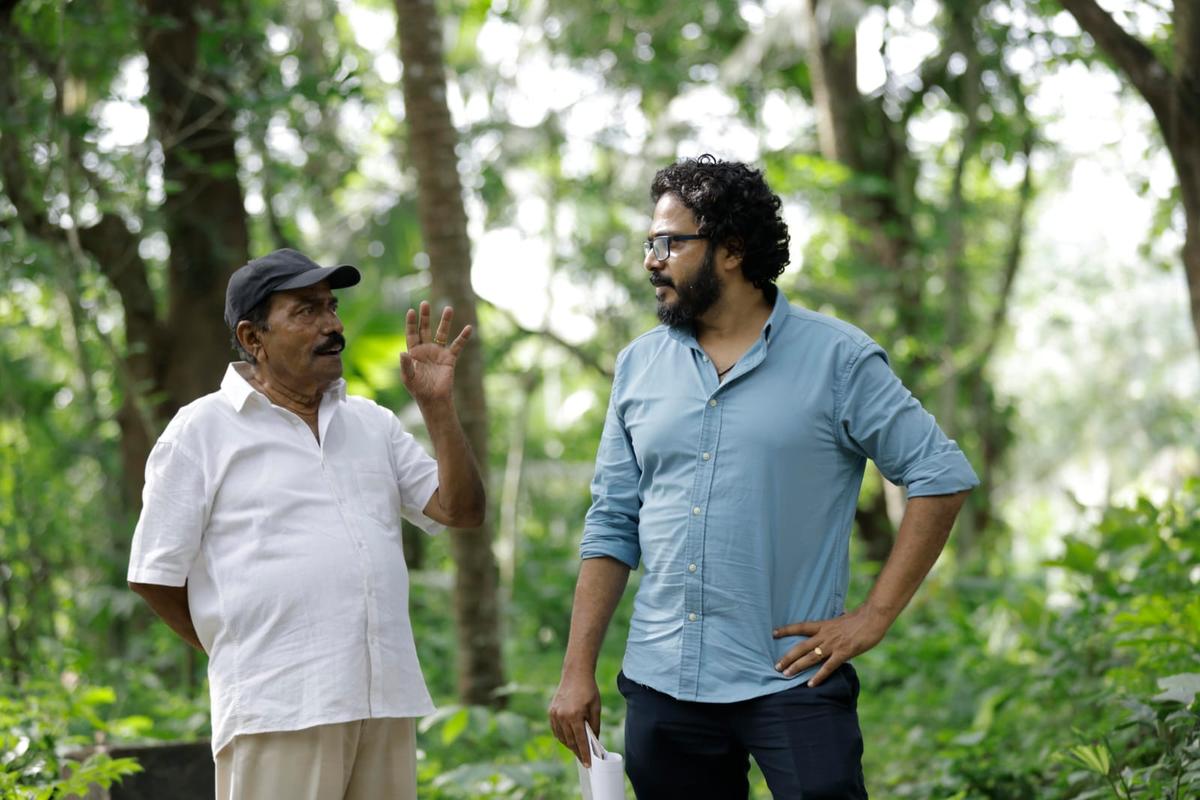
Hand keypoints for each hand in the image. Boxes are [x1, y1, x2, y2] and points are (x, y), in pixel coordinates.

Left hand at [401, 302, 471, 404]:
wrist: (434, 400)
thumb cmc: (418, 390)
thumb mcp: (408, 378)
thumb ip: (405, 365)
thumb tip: (401, 353)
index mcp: (414, 352)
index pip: (412, 334)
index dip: (411, 323)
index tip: (411, 311)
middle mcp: (426, 349)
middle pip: (425, 329)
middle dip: (425, 316)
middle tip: (425, 303)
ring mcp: (438, 353)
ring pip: (442, 333)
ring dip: (445, 321)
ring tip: (449, 308)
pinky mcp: (450, 358)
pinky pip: (457, 345)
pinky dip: (463, 337)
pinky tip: (468, 328)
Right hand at [548, 671, 601, 766]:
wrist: (575, 674)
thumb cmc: (588, 690)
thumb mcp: (596, 708)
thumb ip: (595, 726)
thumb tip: (594, 742)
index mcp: (575, 715)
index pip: (580, 740)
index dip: (584, 754)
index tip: (588, 764)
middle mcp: (562, 716)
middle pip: (570, 741)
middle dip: (577, 751)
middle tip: (584, 759)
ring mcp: (554, 714)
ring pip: (561, 737)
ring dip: (569, 745)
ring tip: (577, 749)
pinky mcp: (551, 711)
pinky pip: (556, 730)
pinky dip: (562, 736)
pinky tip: (569, 739)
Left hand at [773, 604, 890, 685]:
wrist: (872, 618)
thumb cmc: (860, 618)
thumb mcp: (842, 618)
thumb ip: (836, 623)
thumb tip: (838, 617)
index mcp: (823, 625)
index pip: (800, 627)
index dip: (786, 630)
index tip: (773, 633)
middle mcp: (824, 635)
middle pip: (801, 647)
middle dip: (788, 657)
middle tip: (776, 666)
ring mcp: (833, 645)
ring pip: (810, 657)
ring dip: (797, 667)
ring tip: (786, 675)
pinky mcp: (843, 653)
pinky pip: (828, 667)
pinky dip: (818, 676)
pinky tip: (810, 684)